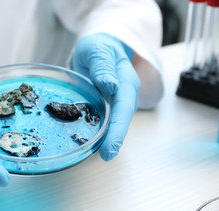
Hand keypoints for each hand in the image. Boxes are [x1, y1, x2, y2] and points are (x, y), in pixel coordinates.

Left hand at [71, 33, 139, 160]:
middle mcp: (125, 94)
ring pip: (116, 122)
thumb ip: (102, 66)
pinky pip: (107, 120)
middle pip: (123, 119)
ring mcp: (118, 101)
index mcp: (125, 81)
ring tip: (102, 154)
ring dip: (110, 138)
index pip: (123, 107)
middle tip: (106, 156)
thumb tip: (111, 86)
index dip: (117, 128)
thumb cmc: (98, 47)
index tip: (110, 147)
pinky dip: (102, 132)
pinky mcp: (109, 106)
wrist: (102, 47)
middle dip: (116, 139)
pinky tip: (93, 143)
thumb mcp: (97, 50)